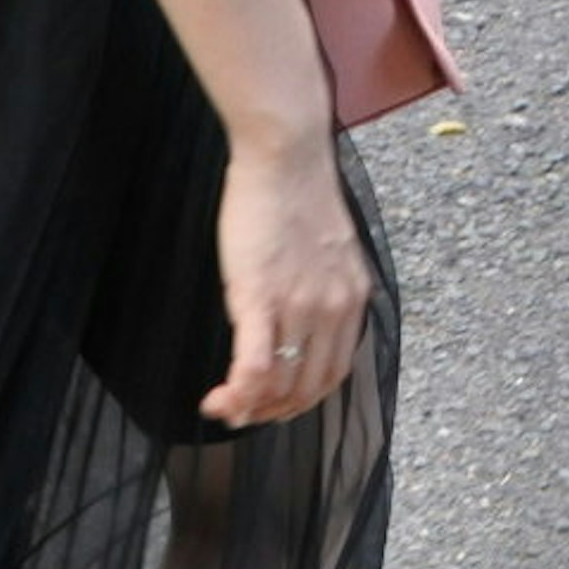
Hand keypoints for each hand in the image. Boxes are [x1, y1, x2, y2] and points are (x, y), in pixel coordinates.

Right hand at [201, 131, 371, 427]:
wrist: (285, 154)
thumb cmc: (294, 193)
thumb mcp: (325, 251)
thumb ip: (319, 290)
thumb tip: (295, 318)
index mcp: (351, 301)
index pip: (332, 374)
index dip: (301, 401)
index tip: (272, 405)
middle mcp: (333, 310)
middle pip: (306, 387)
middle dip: (271, 412)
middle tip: (240, 415)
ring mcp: (299, 306)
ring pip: (279, 383)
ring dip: (248, 407)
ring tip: (220, 407)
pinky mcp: (261, 297)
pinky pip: (255, 364)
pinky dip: (237, 392)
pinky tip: (218, 400)